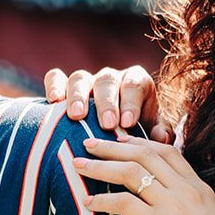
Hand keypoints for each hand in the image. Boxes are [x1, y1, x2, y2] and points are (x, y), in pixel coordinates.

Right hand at [43, 64, 171, 141]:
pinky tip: (53, 102)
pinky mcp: (65, 86)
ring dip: (78, 95)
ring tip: (76, 115)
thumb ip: (159, 132)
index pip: (135, 84)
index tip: (127, 123)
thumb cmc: (137, 132)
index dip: (131, 102)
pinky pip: (56, 77)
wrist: (115, 131)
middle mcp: (111, 78)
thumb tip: (161, 137)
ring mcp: (87, 81)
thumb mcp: (153, 131)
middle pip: (108, 81)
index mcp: (136, 83)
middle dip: (107, 102)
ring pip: (80, 78)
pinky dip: (53, 85)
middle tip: (107, 124)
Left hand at [73, 136, 214, 214]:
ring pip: (130, 172)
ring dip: (100, 166)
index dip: (139, 142)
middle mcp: (185, 189)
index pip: (165, 151)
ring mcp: (172, 205)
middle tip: (89, 142)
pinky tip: (89, 202)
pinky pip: (124, 204)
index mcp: (198, 186)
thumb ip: (192, 204)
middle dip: (112, 145)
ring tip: (78, 165)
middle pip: (143, 154)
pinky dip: (103, 199)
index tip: (118, 138)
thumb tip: (172, 204)